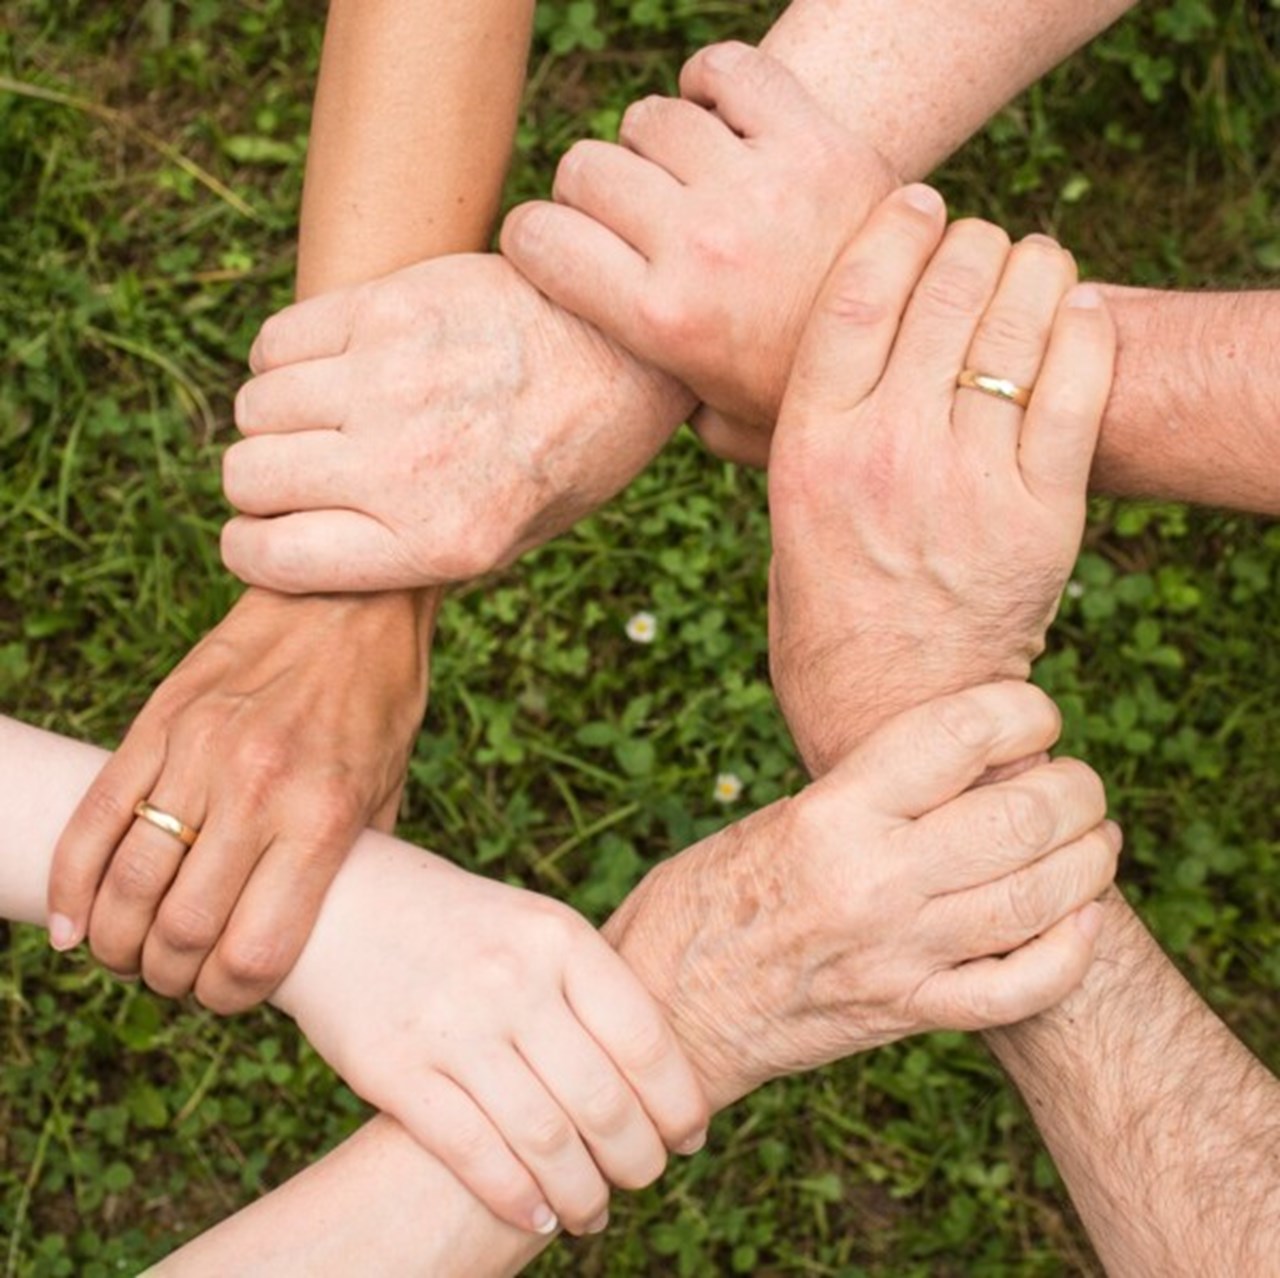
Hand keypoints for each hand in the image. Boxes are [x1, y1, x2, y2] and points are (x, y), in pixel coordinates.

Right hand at [47, 588, 431, 1011]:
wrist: (349, 600)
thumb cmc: (379, 703)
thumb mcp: (388, 791)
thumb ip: (349, 865)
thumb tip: (316, 936)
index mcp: (323, 818)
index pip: (254, 952)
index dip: (230, 998)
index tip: (227, 996)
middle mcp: (257, 791)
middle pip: (180, 931)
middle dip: (169, 978)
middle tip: (175, 977)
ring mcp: (199, 754)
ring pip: (127, 883)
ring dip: (117, 942)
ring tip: (129, 953)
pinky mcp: (158, 723)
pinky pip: (94, 819)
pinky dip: (70, 884)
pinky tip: (72, 924)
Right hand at [221, 254, 693, 592]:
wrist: (628, 351)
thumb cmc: (570, 454)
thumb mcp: (511, 539)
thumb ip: (411, 553)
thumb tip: (310, 550)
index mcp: (439, 541)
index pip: (272, 558)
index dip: (252, 549)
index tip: (262, 535)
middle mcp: (406, 466)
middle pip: (249, 477)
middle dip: (262, 484)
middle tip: (304, 472)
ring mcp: (393, 381)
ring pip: (255, 407)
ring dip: (276, 419)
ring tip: (326, 416)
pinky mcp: (390, 308)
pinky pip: (277, 341)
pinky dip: (284, 359)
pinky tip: (331, 366)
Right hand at [273, 835, 708, 1236]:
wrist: (339, 901)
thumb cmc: (456, 922)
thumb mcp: (532, 925)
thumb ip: (587, 986)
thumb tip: (658, 1075)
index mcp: (558, 937)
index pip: (644, 1039)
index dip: (678, 1102)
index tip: (689, 1137)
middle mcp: (512, 979)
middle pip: (603, 1100)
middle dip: (638, 1159)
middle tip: (644, 1179)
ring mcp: (452, 1025)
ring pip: (545, 1139)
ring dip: (583, 1194)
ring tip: (593, 1212)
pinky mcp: (395, 1069)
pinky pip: (473, 1153)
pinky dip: (517, 1199)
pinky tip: (537, 1216)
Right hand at [501, 41, 894, 464]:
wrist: (921, 355)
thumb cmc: (806, 397)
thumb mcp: (721, 426)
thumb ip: (657, 402)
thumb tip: (613, 386)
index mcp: (663, 321)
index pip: (538, 238)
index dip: (533, 238)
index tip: (553, 247)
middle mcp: (700, 245)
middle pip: (585, 168)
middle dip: (589, 193)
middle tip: (626, 219)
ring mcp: (758, 186)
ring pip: (649, 118)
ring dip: (653, 145)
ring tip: (682, 179)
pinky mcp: (814, 139)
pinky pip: (727, 70)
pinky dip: (711, 83)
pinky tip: (719, 119)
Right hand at [606, 682, 1115, 1107]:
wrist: (666, 1008)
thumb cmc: (706, 897)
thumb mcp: (776, 817)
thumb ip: (868, 794)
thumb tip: (963, 764)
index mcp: (831, 814)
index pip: (959, 735)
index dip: (1022, 710)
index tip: (1034, 713)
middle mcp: (873, 881)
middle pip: (1022, 816)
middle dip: (1075, 788)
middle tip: (1076, 781)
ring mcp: (898, 955)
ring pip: (1039, 899)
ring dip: (1089, 860)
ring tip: (1094, 838)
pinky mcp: (907, 1013)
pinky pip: (1019, 988)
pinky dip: (1071, 951)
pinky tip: (1081, 919)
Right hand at [766, 188, 1115, 773]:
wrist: (893, 709)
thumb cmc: (825, 613)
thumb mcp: (781, 518)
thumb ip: (776, 440)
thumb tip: (735, 381)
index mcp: (811, 447)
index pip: (857, 292)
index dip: (896, 227)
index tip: (918, 201)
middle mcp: (887, 452)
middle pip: (946, 289)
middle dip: (972, 241)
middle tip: (979, 243)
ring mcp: (969, 482)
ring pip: (1019, 324)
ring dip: (1035, 270)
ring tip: (1034, 265)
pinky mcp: (1041, 515)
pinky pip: (1078, 388)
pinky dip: (1085, 331)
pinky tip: (1078, 312)